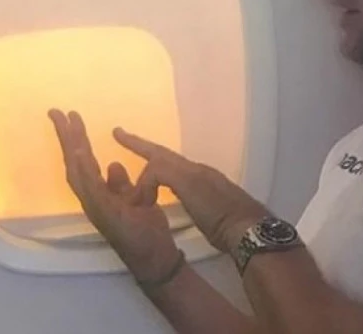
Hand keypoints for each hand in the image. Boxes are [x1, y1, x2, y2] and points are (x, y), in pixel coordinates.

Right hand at [48, 110, 180, 281]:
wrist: (155, 257)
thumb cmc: (145, 231)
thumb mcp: (135, 201)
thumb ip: (121, 184)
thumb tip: (113, 165)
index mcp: (98, 193)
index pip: (82, 161)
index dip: (74, 139)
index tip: (69, 116)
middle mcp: (91, 199)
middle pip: (74, 163)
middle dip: (66, 137)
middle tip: (56, 111)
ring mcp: (95, 207)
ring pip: (78, 172)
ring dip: (71, 147)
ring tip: (66, 125)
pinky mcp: (105, 214)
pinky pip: (91, 188)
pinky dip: (84, 170)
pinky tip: (80, 153)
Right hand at [114, 128, 270, 253]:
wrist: (246, 229)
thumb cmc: (216, 208)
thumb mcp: (188, 185)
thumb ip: (164, 173)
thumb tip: (145, 176)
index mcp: (190, 168)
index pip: (158, 152)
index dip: (136, 143)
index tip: (116, 133)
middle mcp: (197, 172)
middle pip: (165, 157)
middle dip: (143, 149)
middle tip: (123, 137)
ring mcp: (204, 187)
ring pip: (173, 172)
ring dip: (155, 169)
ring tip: (142, 172)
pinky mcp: (208, 205)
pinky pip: (179, 187)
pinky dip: (165, 185)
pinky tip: (166, 193)